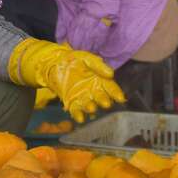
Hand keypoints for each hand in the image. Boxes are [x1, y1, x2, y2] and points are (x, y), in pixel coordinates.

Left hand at [9, 39, 124, 122]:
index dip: (116, 93)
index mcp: (101, 80)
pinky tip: (80, 118)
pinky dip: (78, 114)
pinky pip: (76, 110)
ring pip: (90, 105)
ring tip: (92, 108)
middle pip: (101, 97)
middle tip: (106, 104)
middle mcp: (94, 91)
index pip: (111, 88)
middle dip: (104, 101)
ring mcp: (83, 97)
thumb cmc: (75, 60)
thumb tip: (111, 74)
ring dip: (91, 108)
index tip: (120, 98)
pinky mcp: (72, 102)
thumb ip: (98, 66)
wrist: (56, 64)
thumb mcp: (87, 59)